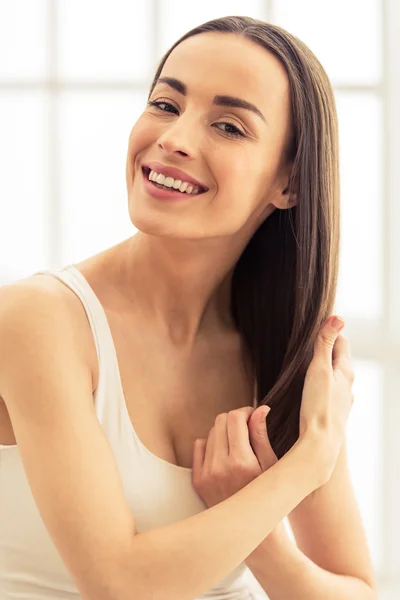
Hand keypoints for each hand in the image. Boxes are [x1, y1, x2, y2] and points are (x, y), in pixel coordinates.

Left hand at [192, 404, 277, 508]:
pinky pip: (199, 446)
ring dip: (224, 432)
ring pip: (210, 432)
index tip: (254, 417)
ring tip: (238, 445)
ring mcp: (206, 474)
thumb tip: (260, 409)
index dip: (246, 411)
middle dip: (235, 420)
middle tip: (247, 429)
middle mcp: (220, 467)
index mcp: (241, 462)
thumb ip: (262, 435)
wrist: (252, 534)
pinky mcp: (198, 481)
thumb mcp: (272, 467)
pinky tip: (225, 455)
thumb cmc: (269, 499)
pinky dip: (211, 445)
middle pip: (220, 421)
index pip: (235, 418)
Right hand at [299, 316, 354, 482]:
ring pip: (334, 378)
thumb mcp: (319, 369)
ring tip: (308, 366)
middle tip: (310, 343)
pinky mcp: (333, 413)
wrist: (320, 444)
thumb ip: (325, 343)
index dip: (329, 332)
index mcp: (345, 371)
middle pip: (338, 360)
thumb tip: (338, 317)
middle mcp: (347, 385)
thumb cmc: (319, 406)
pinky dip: (321, 386)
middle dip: (326, 350)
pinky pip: (329, 393)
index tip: (316, 327)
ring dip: (324, 370)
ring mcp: (342, 400)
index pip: (341, 342)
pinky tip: (311, 392)